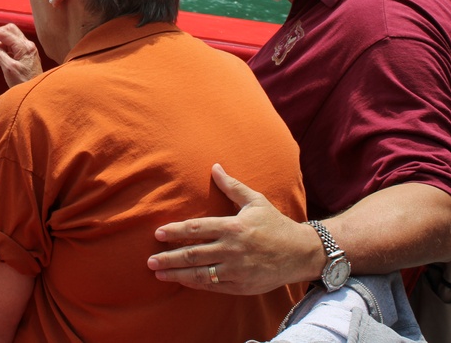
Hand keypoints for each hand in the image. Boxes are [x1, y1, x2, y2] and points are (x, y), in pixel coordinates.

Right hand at [0, 24, 42, 86]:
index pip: (3, 33)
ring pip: (6, 42)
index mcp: (24, 46)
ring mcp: (25, 51)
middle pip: (6, 32)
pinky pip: (8, 50)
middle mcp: (26, 45)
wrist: (36, 95)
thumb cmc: (25, 84)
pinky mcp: (23, 58)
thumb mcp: (9, 69)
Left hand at [147, 164, 320, 294]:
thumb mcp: (255, 201)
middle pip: (193, 254)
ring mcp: (236, 269)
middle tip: (150, 259)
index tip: (158, 233)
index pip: (197, 229)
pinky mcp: (241, 285)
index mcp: (233, 227)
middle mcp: (232, 249)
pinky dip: (196, 283)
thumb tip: (215, 166)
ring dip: (177, 274)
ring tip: (158, 273)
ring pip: (200, 273)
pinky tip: (182, 281)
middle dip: (169, 257)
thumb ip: (232, 186)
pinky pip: (213, 285)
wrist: (300, 253)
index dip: (175, 231)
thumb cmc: (275, 224)